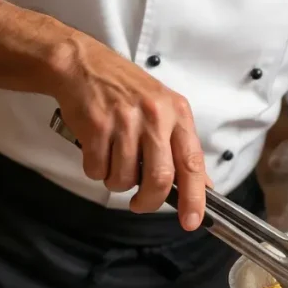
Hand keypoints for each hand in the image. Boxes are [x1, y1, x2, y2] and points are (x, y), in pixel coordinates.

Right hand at [48, 32, 209, 228]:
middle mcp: (155, 117)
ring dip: (117, 182)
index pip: (193, 163)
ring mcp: (125, 121)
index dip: (195, 198)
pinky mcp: (96, 127)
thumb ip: (183, 147)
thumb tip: (203, 185)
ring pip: (124, 179)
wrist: (84, 65)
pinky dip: (96, 170)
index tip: (192, 221)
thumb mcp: (165, 110)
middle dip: (149, 201)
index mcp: (178, 114)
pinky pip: (97, 171)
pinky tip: (97, 151)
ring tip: (114, 161)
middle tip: (140, 203)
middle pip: (159, 178)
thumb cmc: (127, 91)